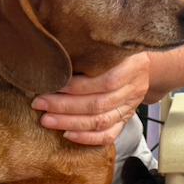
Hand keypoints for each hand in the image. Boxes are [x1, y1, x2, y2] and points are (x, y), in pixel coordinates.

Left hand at [31, 53, 150, 144]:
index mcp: (132, 66)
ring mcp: (130, 107)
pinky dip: (87, 138)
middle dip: (65, 106)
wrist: (142, 66)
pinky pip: (109, 135)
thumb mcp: (110, 45)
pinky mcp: (125, 120)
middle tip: (40, 103)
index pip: (105, 81)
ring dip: (71, 122)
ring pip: (101, 121)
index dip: (77, 86)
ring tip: (47, 120)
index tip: (52, 84)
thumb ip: (90, 52)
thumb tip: (56, 58)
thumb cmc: (118, 52)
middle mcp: (134, 89)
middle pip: (99, 103)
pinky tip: (68, 134)